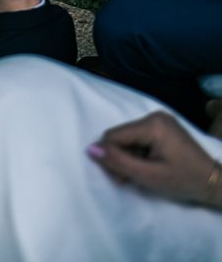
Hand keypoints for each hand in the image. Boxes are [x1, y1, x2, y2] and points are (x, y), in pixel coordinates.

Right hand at [88, 111, 219, 206]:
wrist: (214, 183)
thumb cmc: (183, 181)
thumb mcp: (147, 176)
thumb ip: (118, 161)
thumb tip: (89, 149)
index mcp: (152, 124)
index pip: (113, 136)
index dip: (111, 157)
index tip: (121, 178)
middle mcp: (154, 116)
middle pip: (119, 136)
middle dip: (119, 158)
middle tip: (130, 178)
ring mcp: (159, 119)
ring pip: (127, 137)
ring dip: (128, 157)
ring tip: (140, 173)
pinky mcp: (162, 126)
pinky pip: (137, 137)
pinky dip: (137, 153)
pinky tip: (147, 165)